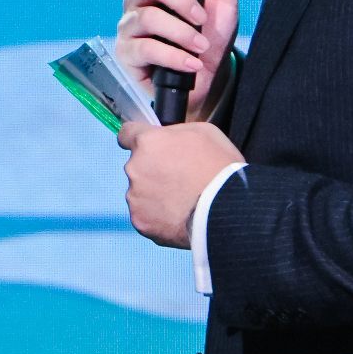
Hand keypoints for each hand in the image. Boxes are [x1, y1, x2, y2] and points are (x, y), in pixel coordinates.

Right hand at [116, 0, 239, 111]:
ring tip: (201, 46)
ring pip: (148, 17)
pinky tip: (192, 64)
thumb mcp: (224, 1)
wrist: (206, 81)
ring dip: (182, 33)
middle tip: (202, 17)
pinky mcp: (127, 53)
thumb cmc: (210, 36)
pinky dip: (175, 56)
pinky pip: (146, 49)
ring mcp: (130, 26)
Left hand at [117, 120, 242, 246]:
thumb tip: (167, 140)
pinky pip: (147, 216)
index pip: (126, 134)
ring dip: (156, 195)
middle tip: (179, 180)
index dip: (136, 140)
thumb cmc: (219, 166)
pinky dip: (159, 217)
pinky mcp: (140, 221)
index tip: (146, 148)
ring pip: (141, 193)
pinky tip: (179, 216)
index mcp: (147, 143)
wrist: (227, 207)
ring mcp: (135, 197)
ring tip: (183, 201)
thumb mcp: (204, 132)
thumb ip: (176, 133)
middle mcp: (133, 168)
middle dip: (153, 171)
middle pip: (138, 167)